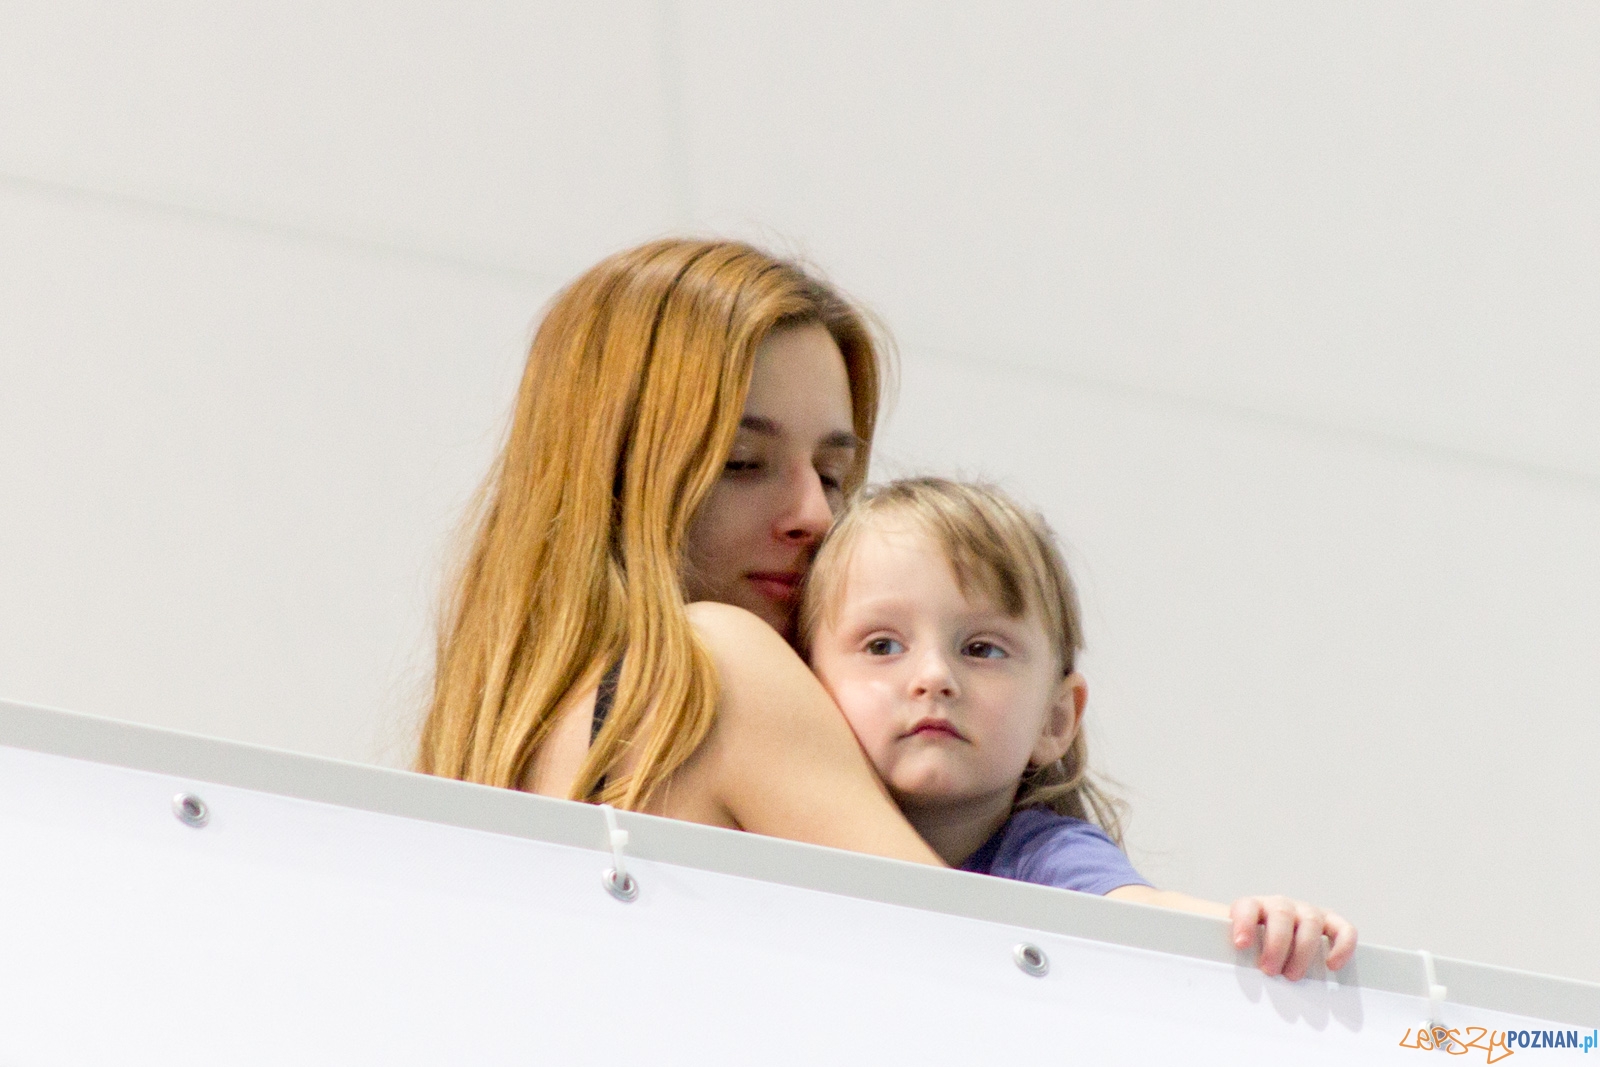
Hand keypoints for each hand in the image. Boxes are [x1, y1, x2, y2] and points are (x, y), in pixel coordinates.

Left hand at [1230, 895, 1356, 979]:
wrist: (1271, 939)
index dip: (1244, 923)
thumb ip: (1233, 956)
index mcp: (1254, 907)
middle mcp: (1281, 905)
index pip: (1247, 907)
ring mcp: (1307, 912)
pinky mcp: (1330, 923)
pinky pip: (1343, 929)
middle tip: (1269, 970)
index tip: (1241, 945)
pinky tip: (1332, 965)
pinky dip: (1342, 946)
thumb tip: (1218, 977)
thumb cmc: (1256, 949)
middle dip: (1276, 945)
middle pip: (1282, 914)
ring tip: (1292, 976)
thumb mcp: (1242, 949)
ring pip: (1311, 921)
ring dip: (1302, 951)